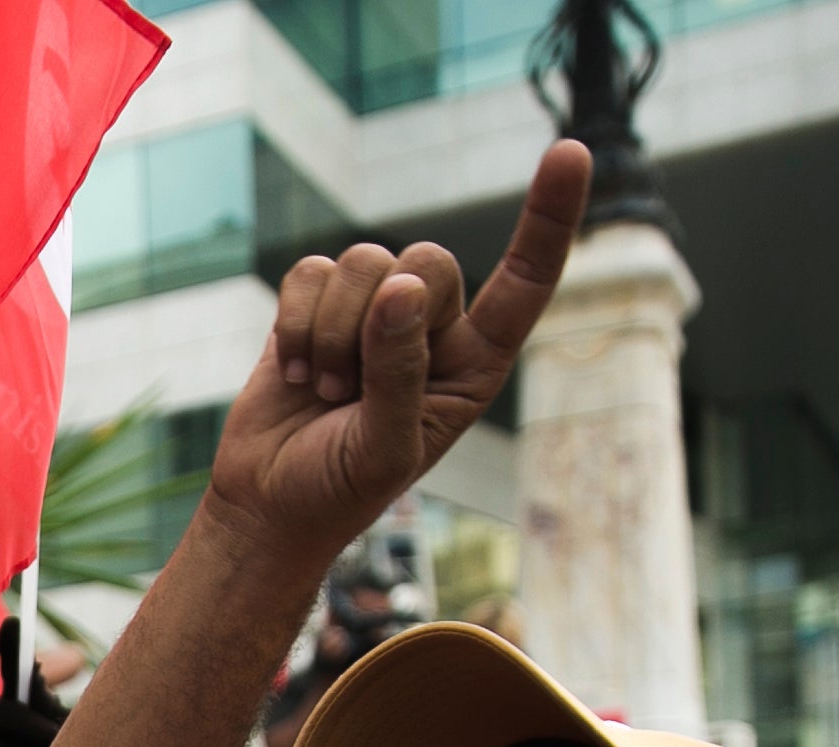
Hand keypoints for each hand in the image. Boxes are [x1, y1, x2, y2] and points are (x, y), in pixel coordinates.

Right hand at [204, 140, 585, 561]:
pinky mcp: (316, 303)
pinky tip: (294, 370)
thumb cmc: (339, 487)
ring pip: (364, 262)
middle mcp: (433, 325)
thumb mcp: (384, 448)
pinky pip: (310, 272)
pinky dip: (294, 323)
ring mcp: (373, 309)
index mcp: (475, 363)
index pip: (525, 281)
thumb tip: (399, 289)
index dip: (549, 218)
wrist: (267, 501)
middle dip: (379, 322)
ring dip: (330, 334)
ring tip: (322, 390)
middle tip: (348, 393)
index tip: (570, 153)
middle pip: (428, 262)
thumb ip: (399, 373)